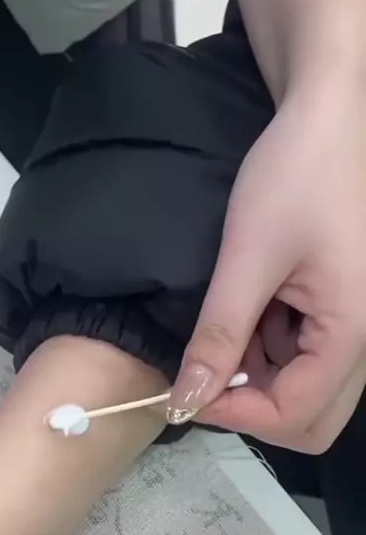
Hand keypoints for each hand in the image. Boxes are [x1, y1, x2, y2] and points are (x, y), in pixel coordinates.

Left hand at [168, 83, 365, 451]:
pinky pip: (304, 357)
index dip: (236, 414)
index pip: (297, 415)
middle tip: (211, 364)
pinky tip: (253, 303)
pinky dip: (268, 347)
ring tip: (233, 316)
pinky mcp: (341, 311)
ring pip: (305, 390)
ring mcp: (355, 327)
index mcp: (354, 331)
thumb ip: (219, 335)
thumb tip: (186, 400)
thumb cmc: (296, 173)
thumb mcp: (249, 257)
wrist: (328, 116)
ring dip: (257, 371)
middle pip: (310, 418)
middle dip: (253, 404)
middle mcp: (365, 340)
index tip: (189, 389)